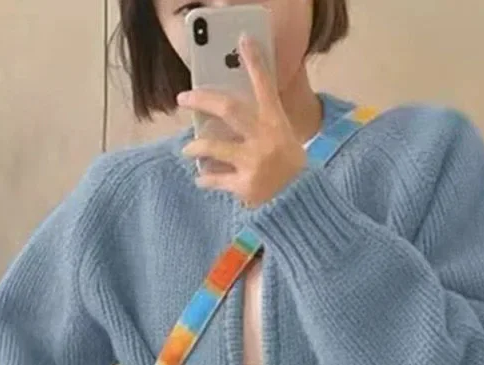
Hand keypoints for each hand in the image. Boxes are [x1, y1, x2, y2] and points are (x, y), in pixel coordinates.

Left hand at [178, 34, 306, 207]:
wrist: (300, 204)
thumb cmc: (289, 170)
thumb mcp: (283, 140)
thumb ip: (262, 126)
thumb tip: (228, 115)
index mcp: (276, 123)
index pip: (265, 86)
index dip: (255, 62)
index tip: (243, 40)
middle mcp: (264, 138)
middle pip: (229, 108)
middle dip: (202, 99)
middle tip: (184, 98)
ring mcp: (253, 162)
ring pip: (213, 147)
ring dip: (196, 147)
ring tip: (188, 150)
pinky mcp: (244, 185)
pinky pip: (214, 180)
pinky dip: (205, 179)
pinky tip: (200, 179)